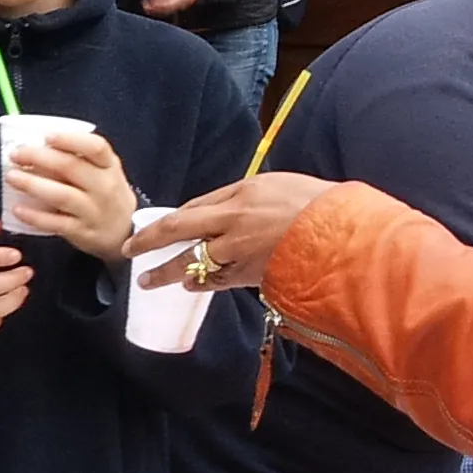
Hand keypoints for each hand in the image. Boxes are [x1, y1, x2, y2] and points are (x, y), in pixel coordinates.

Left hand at [4, 127, 136, 260]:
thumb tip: (37, 145)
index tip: (46, 136)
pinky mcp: (82, 232)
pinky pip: (55, 223)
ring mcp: (93, 211)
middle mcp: (104, 187)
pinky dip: (34, 216)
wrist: (123, 231)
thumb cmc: (105, 194)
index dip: (70, 140)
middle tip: (16, 154)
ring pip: (61, 195)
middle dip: (39, 158)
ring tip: (12, 177)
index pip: (96, 147)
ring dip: (33, 184)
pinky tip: (17, 208)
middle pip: (71, 168)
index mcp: (109, 165)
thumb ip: (79, 158)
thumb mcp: (104, 171)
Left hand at [126, 174, 338, 289]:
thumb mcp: (278, 186)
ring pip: (193, 262)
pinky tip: (189, 285)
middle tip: (127, 250)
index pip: (195, 206)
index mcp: (241, 195)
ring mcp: (239, 251)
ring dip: (168, 272)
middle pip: (178, 229)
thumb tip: (221, 210)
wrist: (345, 237)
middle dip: (148, 241)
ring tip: (149, 280)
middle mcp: (233, 221)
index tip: (154, 226)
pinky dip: (201, 283)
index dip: (172, 218)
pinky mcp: (250, 276)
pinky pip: (217, 281)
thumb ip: (245, 197)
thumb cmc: (319, 205)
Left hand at [140, 0, 201, 18]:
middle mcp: (179, 3)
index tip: (151, 0)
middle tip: (145, 5)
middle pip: (165, 7)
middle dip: (155, 7)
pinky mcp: (177, 7)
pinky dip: (159, 10)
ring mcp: (178, 6)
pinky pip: (167, 10)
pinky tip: (153, 9)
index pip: (168, 0)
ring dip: (155, 10)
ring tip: (146, 8)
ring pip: (165, 10)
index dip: (159, 2)